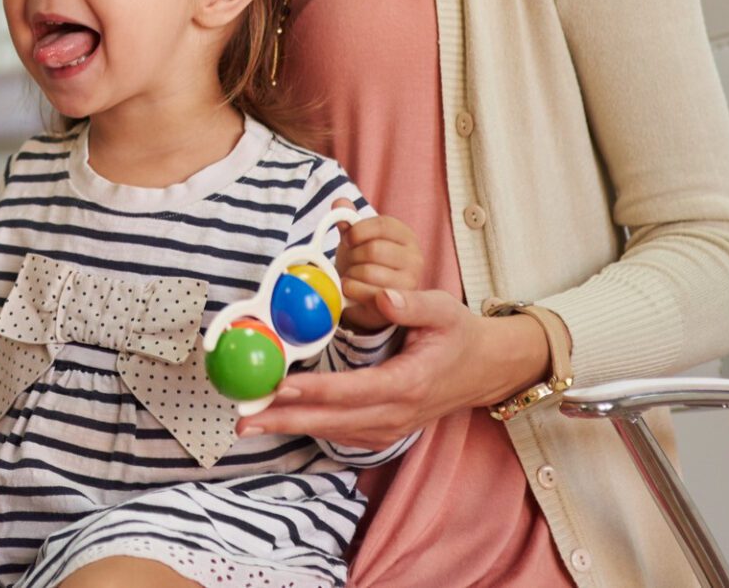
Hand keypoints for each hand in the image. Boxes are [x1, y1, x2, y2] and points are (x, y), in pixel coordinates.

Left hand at [236, 288, 556, 449]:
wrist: (485, 368)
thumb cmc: (459, 334)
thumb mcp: (444, 310)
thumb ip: (412, 304)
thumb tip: (382, 294)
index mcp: (409, 383)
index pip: (355, 390)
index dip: (315, 391)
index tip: (279, 387)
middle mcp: (398, 413)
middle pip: (334, 420)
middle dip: (287, 419)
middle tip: (244, 419)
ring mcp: (392, 427)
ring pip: (333, 432)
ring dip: (291, 427)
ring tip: (249, 422)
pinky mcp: (385, 431)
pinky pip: (342, 435)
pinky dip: (310, 429)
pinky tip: (280, 421)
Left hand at [331, 203, 423, 331]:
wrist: (367, 295)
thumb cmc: (362, 261)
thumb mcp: (355, 238)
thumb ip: (348, 220)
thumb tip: (340, 203)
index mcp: (406, 236)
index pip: (382, 225)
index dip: (358, 230)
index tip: (348, 238)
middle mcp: (415, 259)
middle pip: (374, 249)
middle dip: (353, 255)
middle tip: (350, 262)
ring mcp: (410, 283)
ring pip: (369, 272)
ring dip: (350, 273)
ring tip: (351, 275)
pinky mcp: (398, 305)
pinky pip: (367, 292)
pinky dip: (351, 288)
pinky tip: (351, 288)